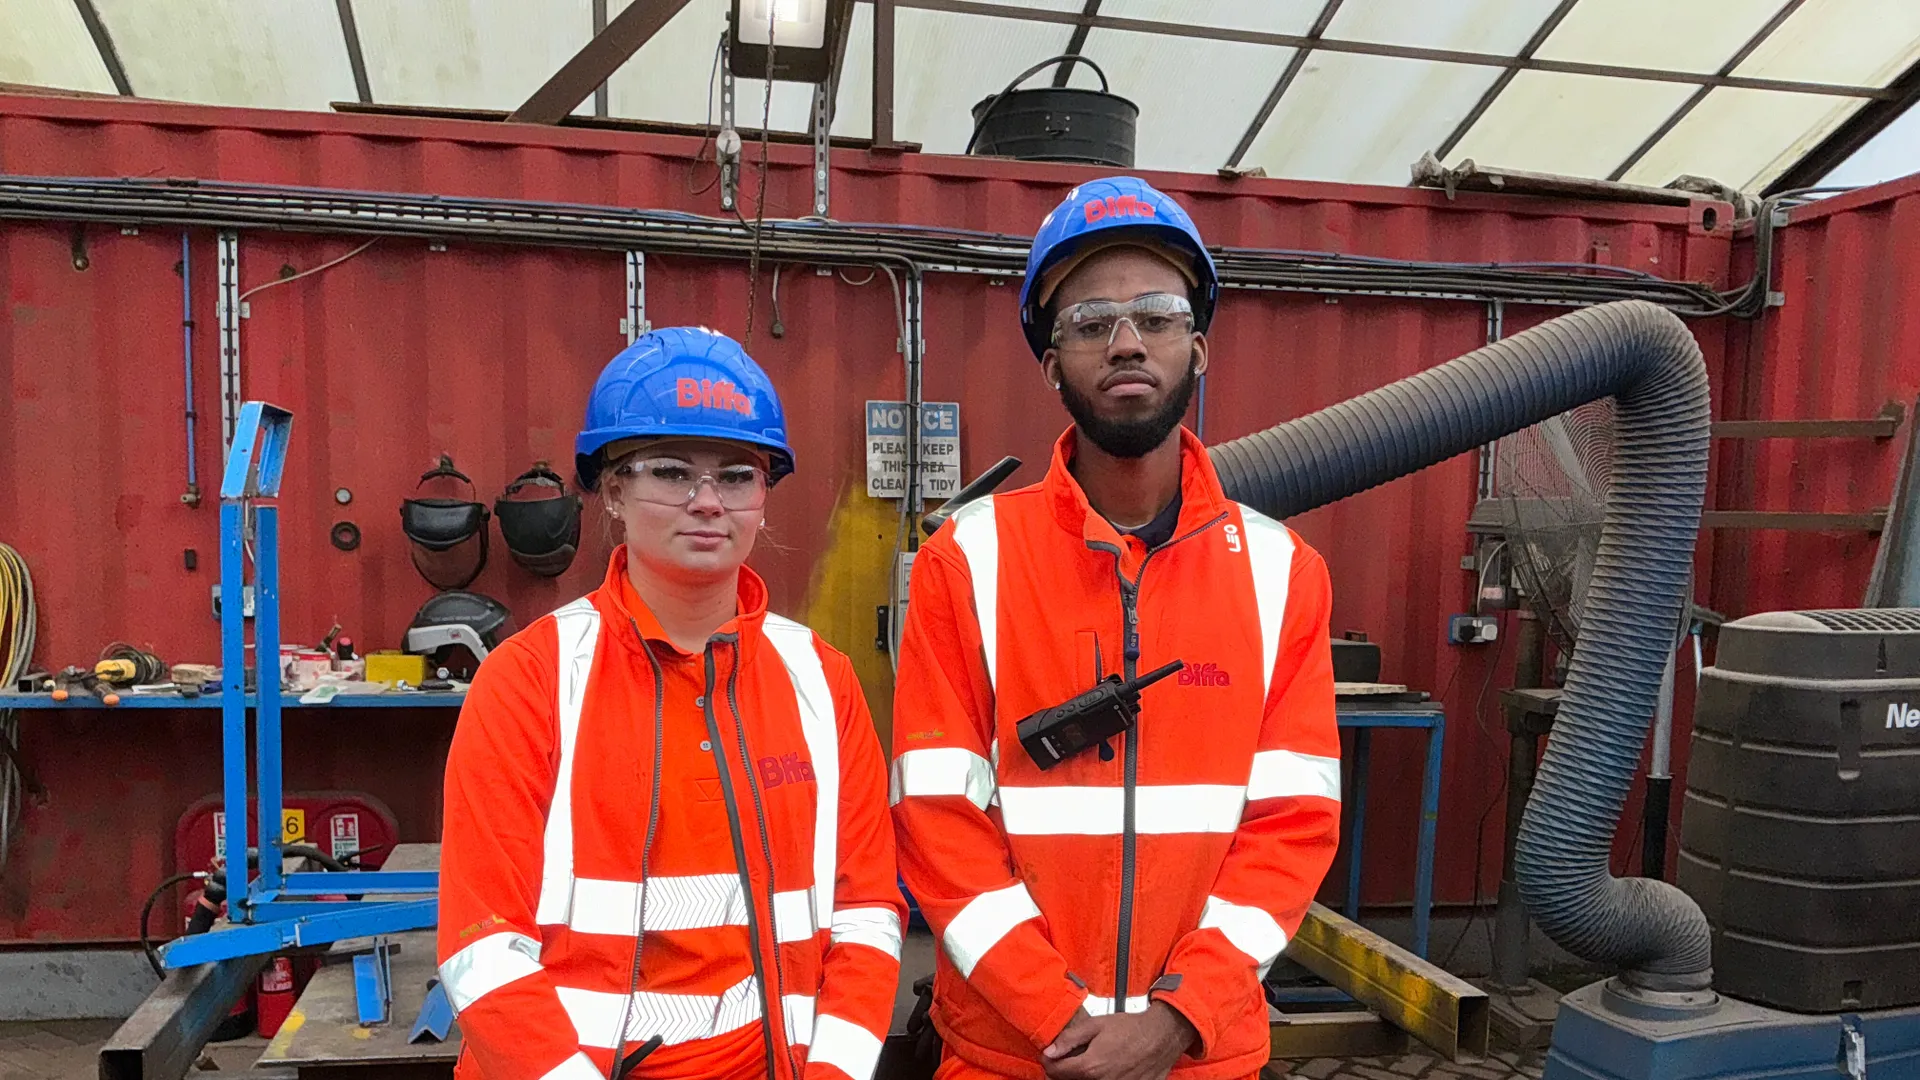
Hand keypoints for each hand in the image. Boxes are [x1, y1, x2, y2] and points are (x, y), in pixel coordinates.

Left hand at [1042, 1002, 1195, 1079]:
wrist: (1162, 1036)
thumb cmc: (1131, 1028)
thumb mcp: (1096, 1025)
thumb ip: (1070, 1039)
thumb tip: (1049, 1051)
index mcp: (1090, 1066)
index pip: (1055, 1073)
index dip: (1050, 1063)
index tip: (1050, 1056)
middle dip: (1066, 1071)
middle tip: (1071, 1059)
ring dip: (1084, 1076)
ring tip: (1093, 1062)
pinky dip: (1103, 1078)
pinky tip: (1108, 1067)